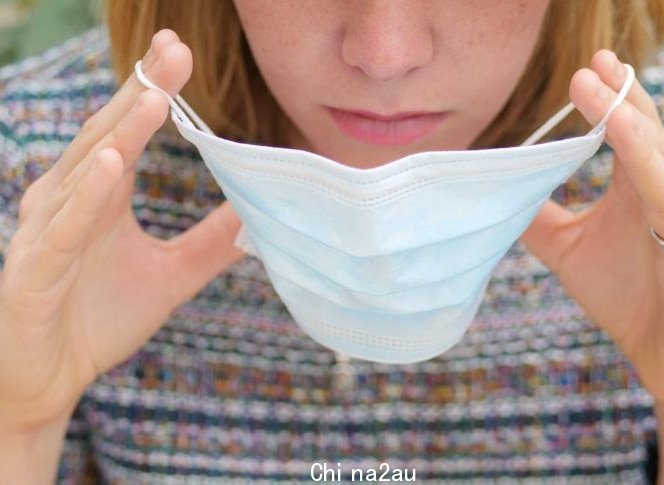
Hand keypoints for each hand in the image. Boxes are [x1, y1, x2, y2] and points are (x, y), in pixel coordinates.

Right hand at [0, 30, 243, 433]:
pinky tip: (110, 165)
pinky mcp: (35, 268)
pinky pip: (63, 227)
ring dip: (120, 133)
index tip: (177, 51)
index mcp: (100, 198)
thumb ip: (209, 245)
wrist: (51, 378)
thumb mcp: (170, 278)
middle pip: (108, 136)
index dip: (151, 90)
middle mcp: (69, 201)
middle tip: (174, 49)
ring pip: (86, 172)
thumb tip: (258, 216)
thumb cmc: (98, 320)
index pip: (127, 133)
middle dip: (141, 91)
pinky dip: (86, 194)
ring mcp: (48, 231)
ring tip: (155, 96)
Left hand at [521, 49, 663, 414]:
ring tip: (623, 119)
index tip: (588, 67)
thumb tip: (501, 190)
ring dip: (647, 155)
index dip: (610, 101)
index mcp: (636, 193)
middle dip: (620, 110)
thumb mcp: (568, 250)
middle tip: (590, 71)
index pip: (626, 136)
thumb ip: (539, 218)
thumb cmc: (625, 293)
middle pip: (647, 149)